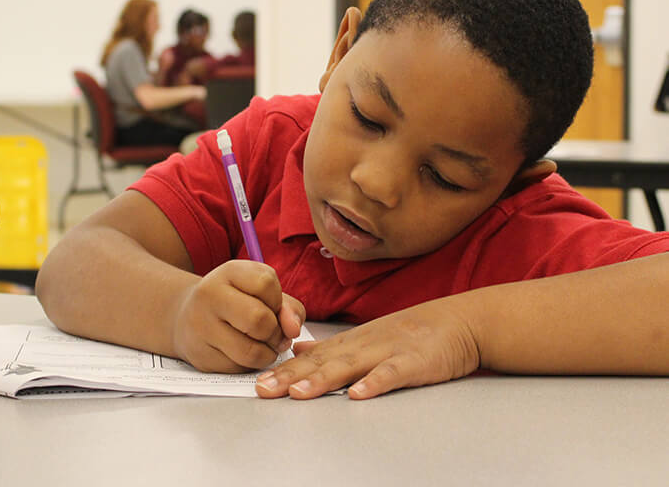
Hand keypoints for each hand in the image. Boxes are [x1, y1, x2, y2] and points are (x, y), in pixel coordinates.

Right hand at [172, 260, 305, 372]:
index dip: (277, 299)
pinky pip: (239, 368)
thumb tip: (293, 329)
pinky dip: (251, 365)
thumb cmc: (234, 301)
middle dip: (275, 332)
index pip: (266, 283)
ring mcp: (201, 327)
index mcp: (229, 272)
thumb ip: (287, 306)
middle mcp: (209, 295)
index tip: (271, 305)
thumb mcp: (261, 292)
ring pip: (251, 351)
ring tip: (264, 345)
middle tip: (273, 333)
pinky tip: (245, 353)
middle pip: (259, 319)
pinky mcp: (201, 356)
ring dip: (267, 353)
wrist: (186, 315)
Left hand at [256, 297, 479, 399]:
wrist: (458, 321)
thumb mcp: (367, 335)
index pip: (312, 358)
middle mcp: (364, 344)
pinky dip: (375, 383)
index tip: (258, 384)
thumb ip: (332, 346)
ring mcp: (389, 351)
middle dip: (291, 377)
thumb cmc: (412, 333)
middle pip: (323, 362)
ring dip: (323, 380)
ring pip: (351, 366)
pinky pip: (393, 373)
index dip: (284, 370)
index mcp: (352, 341)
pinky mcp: (414, 361)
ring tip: (298, 393)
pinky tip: (359, 395)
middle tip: (264, 390)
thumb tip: (298, 349)